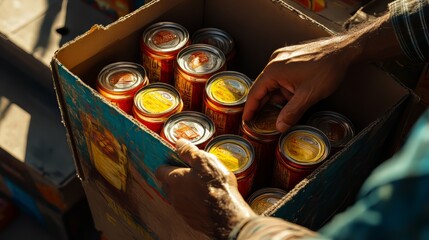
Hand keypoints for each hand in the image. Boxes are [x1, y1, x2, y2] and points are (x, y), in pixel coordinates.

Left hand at [155, 139, 255, 238]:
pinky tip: (205, 199)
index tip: (176, 160)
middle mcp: (173, 195)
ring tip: (200, 186)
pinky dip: (192, 203)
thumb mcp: (205, 161)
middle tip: (189, 172)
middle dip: (174, 178)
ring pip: (177, 197)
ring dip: (184, 191)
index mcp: (174, 179)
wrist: (227, 216)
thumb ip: (189, 151)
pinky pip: (187, 208)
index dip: (166, 164)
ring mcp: (181, 210)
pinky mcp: (190, 220)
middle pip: (167, 185)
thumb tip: (179, 142)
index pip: (159, 170)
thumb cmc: (216, 186)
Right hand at [243, 36, 360, 131]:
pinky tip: (288, 101)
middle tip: (259, 121)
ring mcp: (282, 59)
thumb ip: (291, 113)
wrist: (344, 51)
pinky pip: (280, 78)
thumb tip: (279, 127)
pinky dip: (282, 90)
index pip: (255, 92)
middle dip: (262, 105)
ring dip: (275, 98)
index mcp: (274, 70)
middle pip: (262, 88)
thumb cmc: (327, 69)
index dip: (250, 108)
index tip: (246, 120)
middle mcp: (274, 62)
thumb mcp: (308, 96)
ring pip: (273, 84)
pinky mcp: (290, 59)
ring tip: (277, 114)